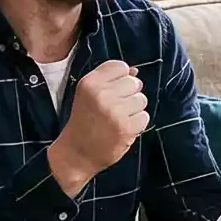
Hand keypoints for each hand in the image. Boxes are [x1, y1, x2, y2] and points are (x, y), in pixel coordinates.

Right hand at [47, 59, 146, 191]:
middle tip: (115, 109)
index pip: (120, 67)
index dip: (122, 79)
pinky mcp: (125, 127)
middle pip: (134, 82)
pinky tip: (123, 129)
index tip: (114, 91)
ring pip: (141, 99)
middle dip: (130, 95)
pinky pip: (144, 117)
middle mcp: (101, 94)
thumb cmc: (84, 122)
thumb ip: (110, 81)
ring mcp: (114, 111)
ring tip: (118, 119)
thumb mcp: (89, 96)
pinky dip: (137, 124)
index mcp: (89, 83)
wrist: (76, 153)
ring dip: (134, 110)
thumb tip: (134, 71)